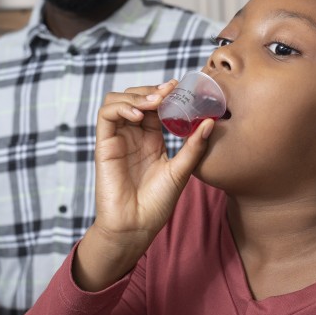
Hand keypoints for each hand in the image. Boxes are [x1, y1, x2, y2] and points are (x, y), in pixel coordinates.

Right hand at [74, 81, 213, 289]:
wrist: (136, 227)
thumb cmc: (157, 204)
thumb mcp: (181, 171)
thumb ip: (193, 147)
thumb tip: (210, 122)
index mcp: (151, 138)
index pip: (155, 105)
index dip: (165, 93)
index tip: (181, 87)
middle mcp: (133, 134)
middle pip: (135, 97)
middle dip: (152, 90)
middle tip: (170, 91)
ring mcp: (118, 138)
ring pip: (117, 100)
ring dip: (136, 95)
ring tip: (155, 102)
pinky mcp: (104, 144)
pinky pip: (106, 115)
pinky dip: (121, 107)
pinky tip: (139, 115)